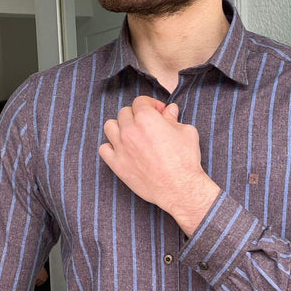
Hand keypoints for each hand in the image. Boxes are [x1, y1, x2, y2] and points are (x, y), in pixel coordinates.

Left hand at [98, 95, 212, 216]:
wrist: (179, 188)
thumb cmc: (185, 160)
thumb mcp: (186, 132)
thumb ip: (173, 119)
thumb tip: (169, 110)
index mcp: (146, 118)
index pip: (140, 102)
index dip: (150, 105)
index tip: (158, 112)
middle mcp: (130, 130)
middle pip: (124, 113)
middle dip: (136, 116)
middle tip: (146, 126)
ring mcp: (121, 148)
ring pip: (110, 127)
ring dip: (119, 128)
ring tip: (130, 136)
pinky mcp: (117, 165)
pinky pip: (104, 149)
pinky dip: (110, 147)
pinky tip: (122, 151)